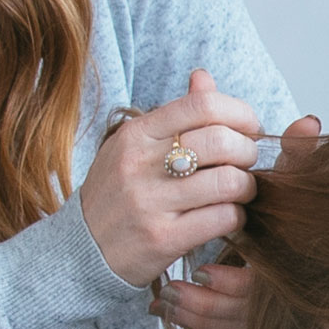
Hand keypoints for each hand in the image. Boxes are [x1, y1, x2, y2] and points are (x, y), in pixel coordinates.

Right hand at [83, 70, 270, 287]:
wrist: (80, 251)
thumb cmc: (116, 195)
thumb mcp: (133, 147)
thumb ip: (173, 115)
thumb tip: (204, 77)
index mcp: (136, 134)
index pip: (202, 104)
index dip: (239, 113)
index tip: (248, 128)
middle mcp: (140, 164)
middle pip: (222, 141)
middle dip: (247, 151)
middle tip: (246, 163)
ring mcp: (150, 202)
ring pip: (228, 182)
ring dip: (246, 187)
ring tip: (239, 192)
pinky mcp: (162, 238)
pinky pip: (223, 218)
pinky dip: (237, 217)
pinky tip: (228, 217)